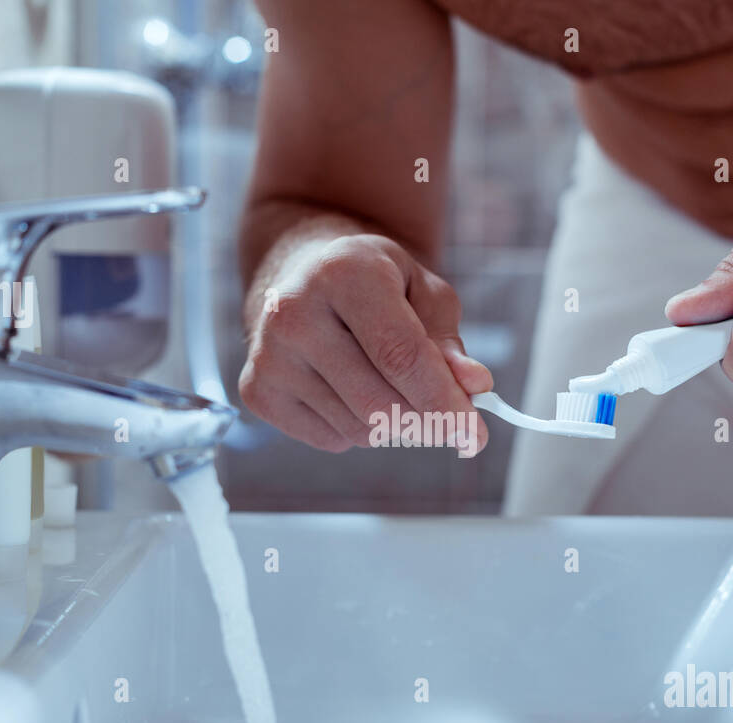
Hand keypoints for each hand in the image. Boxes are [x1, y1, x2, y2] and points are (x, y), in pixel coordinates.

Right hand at [239, 234, 492, 453]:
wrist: (302, 274)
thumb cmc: (374, 285)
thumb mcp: (422, 294)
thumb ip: (448, 342)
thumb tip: (474, 386)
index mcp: (345, 272)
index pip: (402, 357)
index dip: (445, 403)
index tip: (475, 436)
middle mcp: (295, 311)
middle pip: (380, 404)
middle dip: (426, 422)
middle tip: (448, 420)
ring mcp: (268, 354)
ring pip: (359, 429)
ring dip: (393, 424)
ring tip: (387, 384)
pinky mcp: (256, 391)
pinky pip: (331, 440)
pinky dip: (357, 429)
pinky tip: (349, 390)